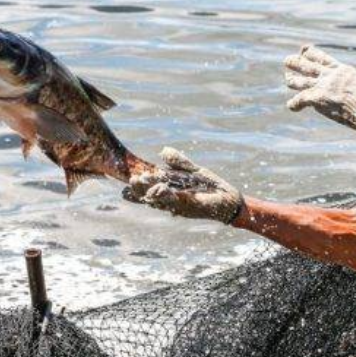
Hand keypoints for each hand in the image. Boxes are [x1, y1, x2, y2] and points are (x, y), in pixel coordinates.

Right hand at [123, 147, 243, 224]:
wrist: (229, 200)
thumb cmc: (211, 187)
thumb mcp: (193, 171)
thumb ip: (179, 161)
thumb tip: (163, 150)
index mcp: (171, 190)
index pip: (149, 189)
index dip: (137, 188)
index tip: (126, 183)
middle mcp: (172, 199)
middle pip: (151, 196)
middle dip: (140, 189)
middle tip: (131, 181)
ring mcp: (180, 204)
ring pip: (160, 200)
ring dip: (151, 192)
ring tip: (143, 182)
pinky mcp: (190, 206)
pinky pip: (176, 201)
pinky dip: (167, 195)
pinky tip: (161, 188)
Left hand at [284, 44, 355, 131]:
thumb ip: (347, 85)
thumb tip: (343, 93)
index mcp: (341, 70)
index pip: (322, 57)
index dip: (310, 53)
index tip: (303, 50)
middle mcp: (329, 75)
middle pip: (308, 65)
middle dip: (296, 62)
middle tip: (287, 60)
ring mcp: (322, 86)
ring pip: (301, 81)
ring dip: (291, 79)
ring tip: (287, 78)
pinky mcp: (317, 98)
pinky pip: (300, 99)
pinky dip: (295, 103)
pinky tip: (292, 106)